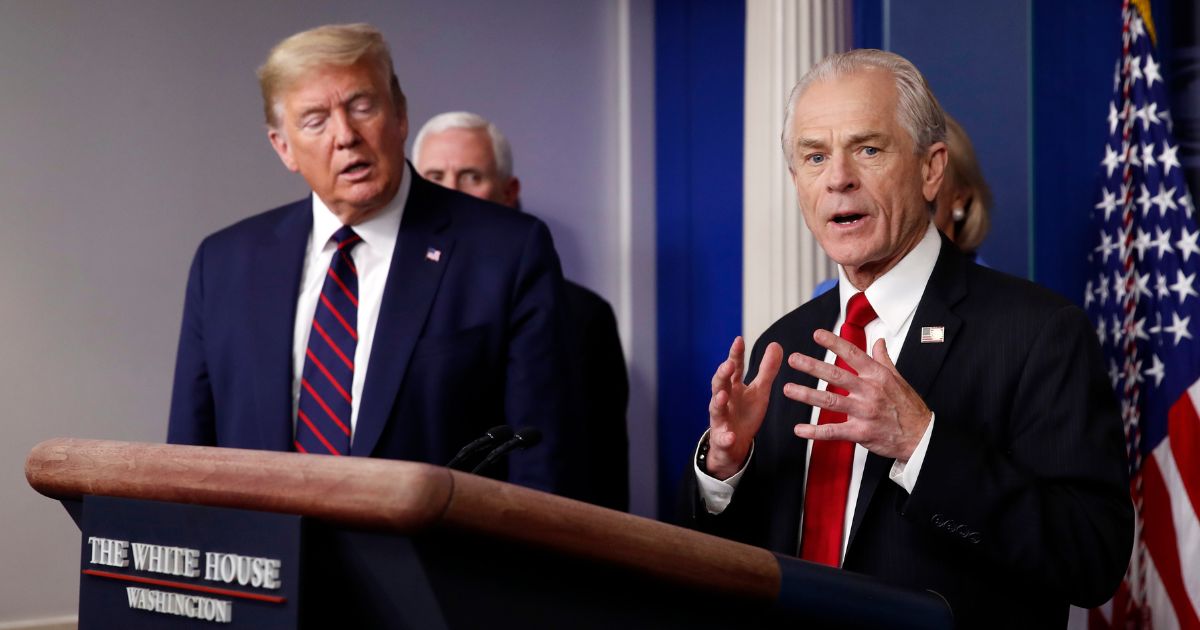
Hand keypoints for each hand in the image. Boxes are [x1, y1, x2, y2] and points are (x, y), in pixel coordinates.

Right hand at [706, 337, 782, 478]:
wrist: (735, 444)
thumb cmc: (745, 413)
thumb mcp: (760, 391)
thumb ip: (767, 370)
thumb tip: (776, 344)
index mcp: (733, 387)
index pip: (734, 368)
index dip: (735, 355)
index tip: (739, 340)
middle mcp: (723, 400)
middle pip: (719, 384)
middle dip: (722, 374)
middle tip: (729, 364)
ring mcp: (720, 419)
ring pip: (716, 408)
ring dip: (718, 402)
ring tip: (723, 396)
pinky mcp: (722, 439)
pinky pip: (723, 438)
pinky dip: (725, 437)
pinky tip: (729, 436)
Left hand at [783, 331, 930, 460]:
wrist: (921, 436)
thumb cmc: (909, 407)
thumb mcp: (899, 378)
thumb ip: (884, 359)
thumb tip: (878, 341)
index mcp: (877, 376)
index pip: (853, 354)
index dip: (834, 343)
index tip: (817, 334)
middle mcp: (869, 391)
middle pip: (836, 375)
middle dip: (812, 366)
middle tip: (794, 359)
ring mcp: (864, 412)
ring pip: (830, 401)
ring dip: (806, 395)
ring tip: (788, 389)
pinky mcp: (861, 432)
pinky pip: (834, 431)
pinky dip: (815, 432)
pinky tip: (799, 429)